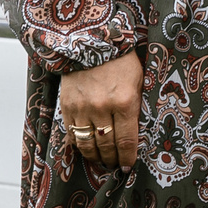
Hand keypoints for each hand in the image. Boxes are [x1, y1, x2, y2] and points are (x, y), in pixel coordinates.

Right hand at [59, 51, 141, 169]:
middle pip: (106, 146)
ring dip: (95, 156)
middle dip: (112, 159)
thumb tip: (138, 131)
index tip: (128, 166)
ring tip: (102, 160)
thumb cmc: (121, 59)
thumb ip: (137, 106)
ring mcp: (82, 108)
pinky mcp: (67, 106)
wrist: (91, 41)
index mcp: (124, 101)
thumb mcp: (139, 81)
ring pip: (87, 144)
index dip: (127, 157)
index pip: (126, 140)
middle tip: (115, 165)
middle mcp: (102, 108)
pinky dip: (79, 145)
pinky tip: (86, 148)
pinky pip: (72, 134)